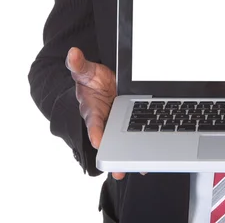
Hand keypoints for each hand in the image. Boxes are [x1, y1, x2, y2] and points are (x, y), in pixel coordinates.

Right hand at [66, 47, 129, 180]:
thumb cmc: (91, 80)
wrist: (102, 82)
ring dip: (129, 156)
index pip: (92, 122)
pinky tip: (151, 157)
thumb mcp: (86, 71)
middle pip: (109, 141)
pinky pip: (133, 137)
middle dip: (114, 155)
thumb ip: (79, 65)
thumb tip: (73, 53)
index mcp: (91, 110)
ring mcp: (116, 125)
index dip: (95, 131)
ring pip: (122, 144)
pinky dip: (141, 146)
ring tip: (140, 168)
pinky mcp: (128, 124)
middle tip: (119, 170)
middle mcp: (104, 122)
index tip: (98, 140)